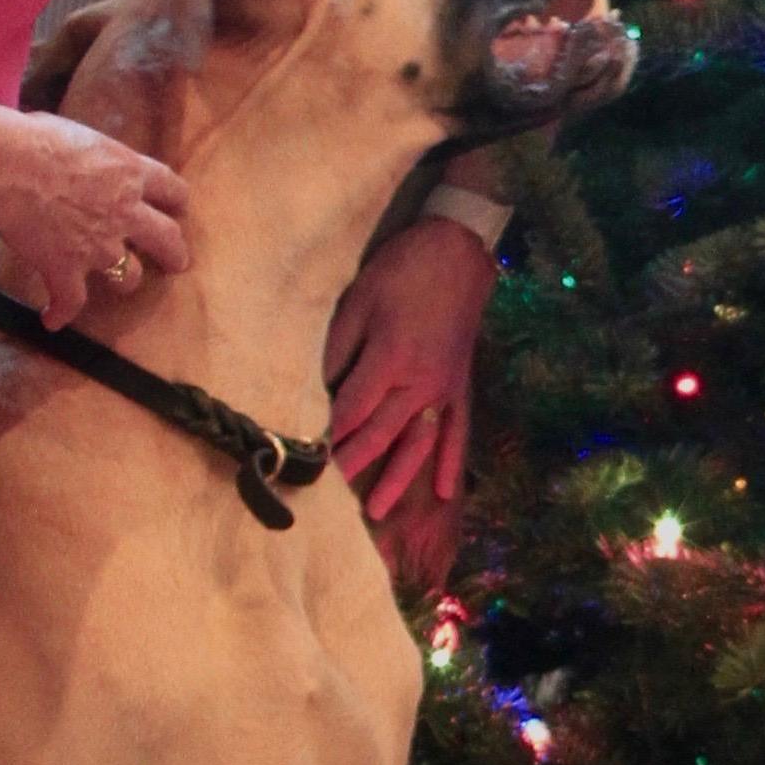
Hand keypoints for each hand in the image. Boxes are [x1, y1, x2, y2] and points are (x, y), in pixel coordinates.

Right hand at [0, 109, 190, 328]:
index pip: (171, 187)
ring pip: (129, 276)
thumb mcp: (84, 138)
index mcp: (130, 173)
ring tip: (119, 284)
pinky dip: (59, 312)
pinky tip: (51, 319)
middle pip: (167, 239)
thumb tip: (86, 159)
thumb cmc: (38, 139)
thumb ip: (98, 158)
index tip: (179, 206)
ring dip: (125, 280)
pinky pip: (70, 301)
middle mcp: (125, 214)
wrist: (9, 169)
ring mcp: (100, 247)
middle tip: (177, 263)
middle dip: (175, 254)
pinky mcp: (68, 271)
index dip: (177, 200)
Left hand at [325, 212, 497, 590]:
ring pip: (418, 446)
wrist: (458, 252)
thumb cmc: (401, 271)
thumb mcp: (358, 301)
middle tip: (325, 495)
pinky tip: (446, 492)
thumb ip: (338, 350)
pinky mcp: (460, 387)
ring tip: (376, 512)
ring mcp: (443, 390)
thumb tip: (318, 390)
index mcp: (388, 361)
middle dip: (352, 465)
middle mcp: (418, 385)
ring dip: (397, 480)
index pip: (349, 413)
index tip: (304, 462)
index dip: (327, 439)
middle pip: (379, 436)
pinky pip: (458, 432)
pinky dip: (453, 463)